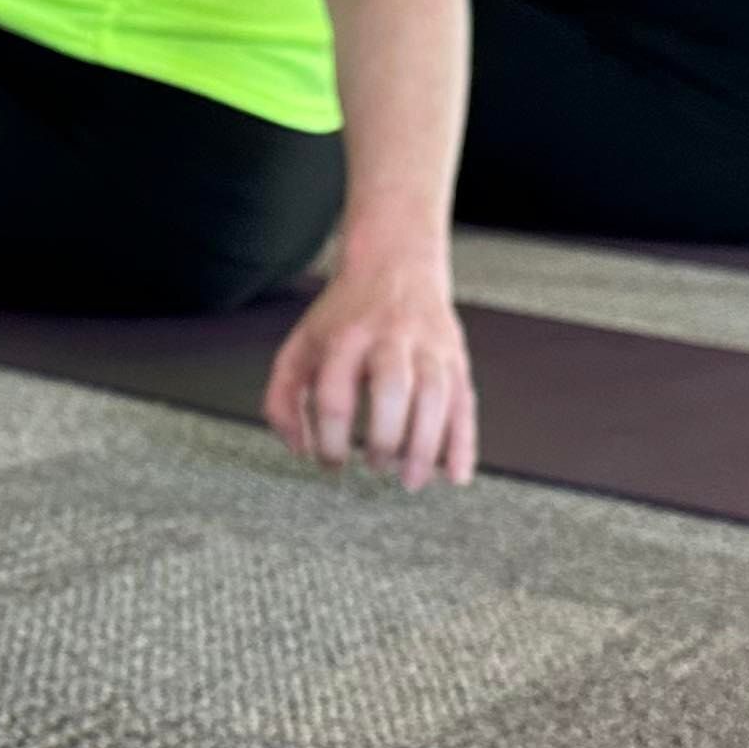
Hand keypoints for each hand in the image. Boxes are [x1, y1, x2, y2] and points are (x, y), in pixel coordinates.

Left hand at [261, 254, 477, 492]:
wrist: (396, 265)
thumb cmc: (344, 318)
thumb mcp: (301, 346)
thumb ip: (283, 398)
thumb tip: (300, 449)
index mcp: (345, 338)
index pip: (335, 396)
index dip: (330, 439)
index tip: (331, 462)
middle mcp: (391, 339)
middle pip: (393, 391)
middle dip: (385, 439)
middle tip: (374, 467)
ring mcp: (429, 347)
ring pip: (436, 397)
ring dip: (426, 447)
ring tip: (412, 482)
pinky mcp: (455, 358)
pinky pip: (465, 403)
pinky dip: (463, 442)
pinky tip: (457, 475)